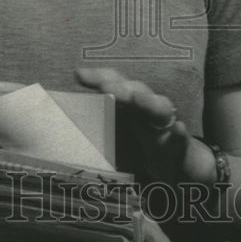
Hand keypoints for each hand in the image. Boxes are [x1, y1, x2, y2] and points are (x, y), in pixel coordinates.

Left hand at [75, 65, 215, 184]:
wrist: (180, 166)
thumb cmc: (143, 147)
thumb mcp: (115, 137)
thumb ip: (93, 128)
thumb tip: (60, 124)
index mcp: (130, 104)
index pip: (115, 83)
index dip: (98, 76)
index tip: (79, 74)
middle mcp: (148, 108)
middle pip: (137, 91)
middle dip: (122, 88)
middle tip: (107, 87)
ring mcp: (166, 125)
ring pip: (160, 108)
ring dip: (147, 101)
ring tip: (136, 98)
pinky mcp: (180, 145)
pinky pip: (180, 138)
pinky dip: (178, 133)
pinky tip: (177, 129)